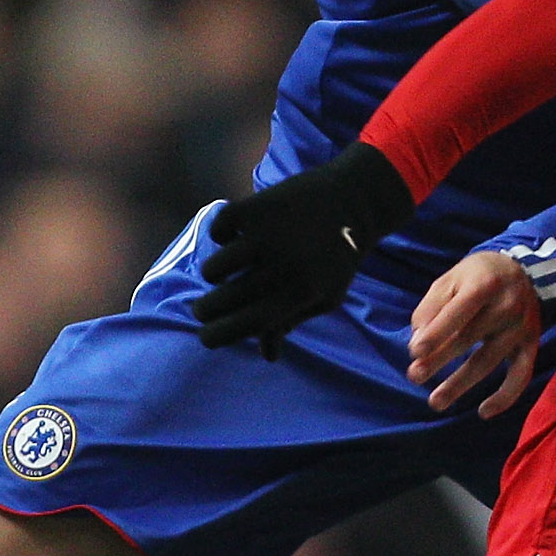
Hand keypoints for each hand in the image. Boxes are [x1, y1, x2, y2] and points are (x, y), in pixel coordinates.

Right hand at [195, 144, 415, 350]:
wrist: (354, 199)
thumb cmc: (336, 256)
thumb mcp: (325, 294)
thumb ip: (292, 321)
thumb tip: (267, 356)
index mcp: (303, 292)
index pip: (250, 324)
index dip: (221, 335)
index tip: (205, 338)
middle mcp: (283, 265)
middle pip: (224, 300)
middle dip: (205, 311)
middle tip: (201, 311)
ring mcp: (267, 234)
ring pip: (214, 269)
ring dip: (213, 274)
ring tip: (223, 271)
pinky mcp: (256, 207)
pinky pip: (218, 230)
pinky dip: (221, 235)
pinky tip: (235, 236)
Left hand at [408, 250, 542, 417]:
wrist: (526, 273)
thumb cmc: (478, 277)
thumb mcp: (451, 279)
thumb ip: (431, 307)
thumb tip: (418, 345)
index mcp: (485, 284)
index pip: (458, 311)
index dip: (437, 332)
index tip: (415, 352)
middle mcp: (507, 306)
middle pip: (469, 338)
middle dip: (439, 360)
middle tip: (414, 376)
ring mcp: (521, 328)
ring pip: (488, 361)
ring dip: (460, 384)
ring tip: (435, 402)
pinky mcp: (531, 345)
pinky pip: (520, 375)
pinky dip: (505, 397)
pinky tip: (483, 412)